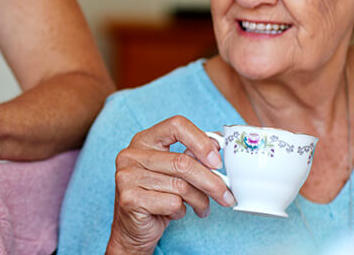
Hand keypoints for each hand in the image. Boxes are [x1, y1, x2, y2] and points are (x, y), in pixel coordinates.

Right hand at [106, 116, 235, 254]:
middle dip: (211, 182)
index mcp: (144, 140)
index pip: (176, 125)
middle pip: (182, 162)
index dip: (201, 141)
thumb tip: (217, 145)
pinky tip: (176, 212)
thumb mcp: (172, 172)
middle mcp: (131, 154)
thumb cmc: (156, 196)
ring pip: (181, 186)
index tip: (217, 161)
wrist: (132, 228)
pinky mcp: (129, 198)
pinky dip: (181, 211)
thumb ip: (190, 156)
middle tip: (227, 195)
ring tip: (202, 208)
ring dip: (200, 201)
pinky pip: (171, 203)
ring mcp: (127, 176)